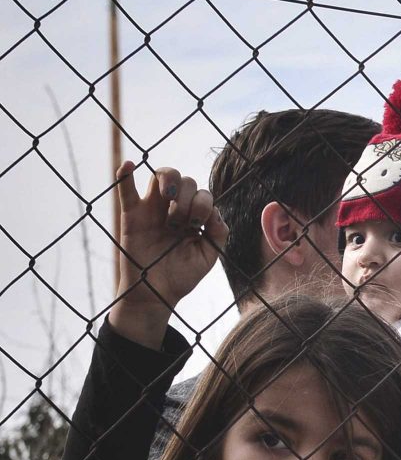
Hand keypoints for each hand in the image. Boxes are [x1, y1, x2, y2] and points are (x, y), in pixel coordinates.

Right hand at [106, 162, 227, 348]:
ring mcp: (152, 210)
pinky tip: (128, 164)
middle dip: (189, 195)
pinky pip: (125, 190)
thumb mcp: (208, 256)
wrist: (156, 294)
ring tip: (170, 198)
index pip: (202, 193)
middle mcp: (173, 209)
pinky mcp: (131, 216)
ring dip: (169, 181)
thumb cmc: (182, 275)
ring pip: (159, 177)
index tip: (199, 226)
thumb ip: (218, 234)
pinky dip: (124, 175)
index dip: (204, 203)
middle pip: (184, 180)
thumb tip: (217, 214)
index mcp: (193, 216)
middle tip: (184, 220)